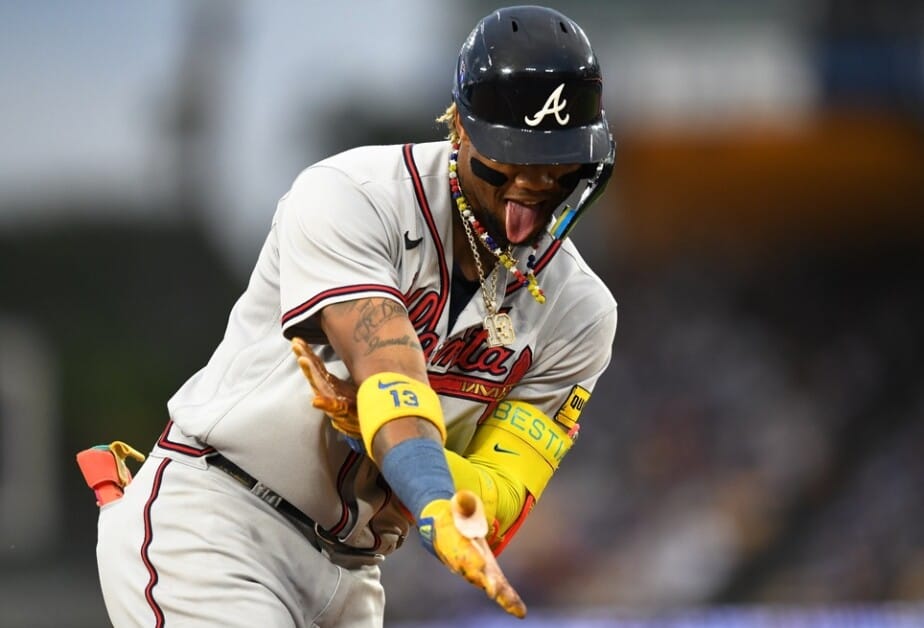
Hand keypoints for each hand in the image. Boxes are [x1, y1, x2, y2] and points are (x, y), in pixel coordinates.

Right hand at [291, 337, 360, 439]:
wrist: (362, 423)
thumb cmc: (352, 405)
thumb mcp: (342, 386)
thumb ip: (333, 378)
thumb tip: (324, 359)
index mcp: (328, 383)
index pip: (315, 365)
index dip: (306, 352)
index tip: (296, 340)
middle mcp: (327, 390)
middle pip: (314, 372)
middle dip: (305, 358)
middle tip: (296, 345)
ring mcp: (332, 400)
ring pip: (319, 385)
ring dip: (311, 373)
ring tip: (303, 360)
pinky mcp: (340, 411)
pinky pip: (333, 407)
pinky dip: (324, 404)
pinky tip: (315, 401)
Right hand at [419, 490, 526, 617]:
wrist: (444, 532)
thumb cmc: (454, 518)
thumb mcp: (457, 506)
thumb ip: (464, 504)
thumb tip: (464, 498)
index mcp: (456, 544)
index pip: (463, 552)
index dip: (470, 559)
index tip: (479, 566)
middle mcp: (465, 561)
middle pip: (475, 575)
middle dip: (486, 583)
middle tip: (495, 591)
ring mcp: (476, 570)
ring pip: (489, 585)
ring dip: (501, 596)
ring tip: (515, 608)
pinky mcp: (487, 575)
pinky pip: (498, 588)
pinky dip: (508, 599)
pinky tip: (520, 612)